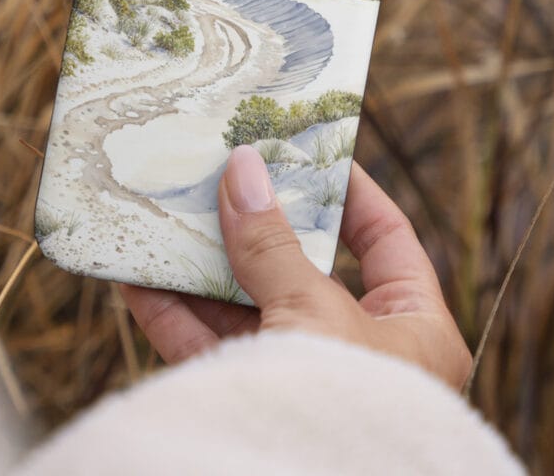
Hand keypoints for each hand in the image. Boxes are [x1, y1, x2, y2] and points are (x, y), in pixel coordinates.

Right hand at [122, 146, 471, 389]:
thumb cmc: (342, 402)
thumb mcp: (313, 311)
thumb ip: (272, 243)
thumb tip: (243, 166)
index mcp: (413, 333)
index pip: (387, 241)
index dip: (350, 191)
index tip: (306, 149)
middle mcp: (361, 356)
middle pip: (304, 270)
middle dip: (257, 225)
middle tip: (222, 175)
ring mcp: (302, 382)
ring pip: (248, 311)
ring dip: (204, 266)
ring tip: (168, 214)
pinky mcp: (251, 405)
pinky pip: (212, 353)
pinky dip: (175, 316)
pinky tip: (139, 278)